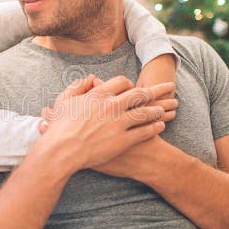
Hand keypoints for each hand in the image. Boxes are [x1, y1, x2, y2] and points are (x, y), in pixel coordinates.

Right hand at [35, 75, 166, 171]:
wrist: (62, 150)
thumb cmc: (59, 127)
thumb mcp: (64, 101)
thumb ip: (78, 86)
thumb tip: (91, 78)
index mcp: (98, 95)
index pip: (122, 82)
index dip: (130, 84)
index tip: (134, 87)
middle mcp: (111, 106)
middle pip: (140, 94)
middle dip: (156, 90)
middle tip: (168, 88)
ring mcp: (119, 123)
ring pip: (145, 113)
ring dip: (157, 110)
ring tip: (166, 110)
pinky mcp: (123, 140)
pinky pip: (144, 131)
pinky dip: (154, 127)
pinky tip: (160, 126)